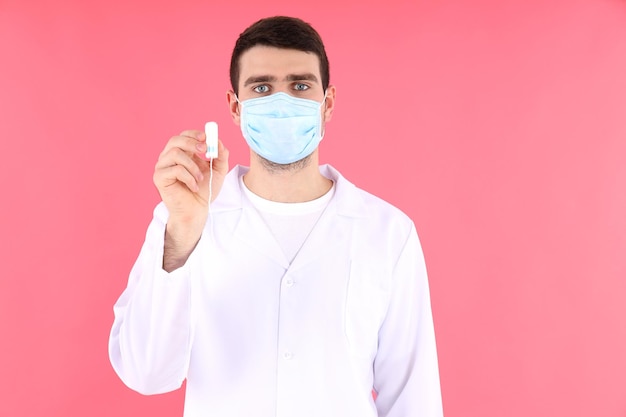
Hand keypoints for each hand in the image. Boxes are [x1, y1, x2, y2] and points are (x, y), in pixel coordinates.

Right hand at [153, 129, 228, 266]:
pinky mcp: (159, 178)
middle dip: (191, 143)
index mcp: (183, 152)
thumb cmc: (205, 190)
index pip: (184, 135)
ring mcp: (163, 167)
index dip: (194, 134)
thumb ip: (221, 156)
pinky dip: (188, 178)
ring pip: (175, 154)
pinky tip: (193, 186)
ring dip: (192, 166)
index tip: (207, 138)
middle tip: (204, 151)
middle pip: (175, 140)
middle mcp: (170, 157)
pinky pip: (174, 170)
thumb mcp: (218, 171)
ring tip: (200, 179)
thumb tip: (218, 141)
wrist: (197, 210)